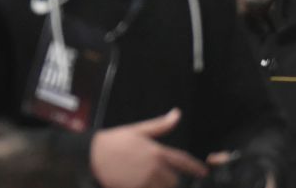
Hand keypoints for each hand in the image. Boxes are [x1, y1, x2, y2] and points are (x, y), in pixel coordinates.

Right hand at [87, 111, 206, 187]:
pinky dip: (149, 187)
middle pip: (174, 180)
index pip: (183, 161)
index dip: (196, 167)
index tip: (203, 171)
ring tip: (147, 178)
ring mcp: (146, 181)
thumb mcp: (138, 130)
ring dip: (159, 185)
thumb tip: (176, 114)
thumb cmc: (114, 141)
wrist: (93, 155)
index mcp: (157, 151)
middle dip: (169, 178)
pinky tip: (139, 182)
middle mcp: (155, 168)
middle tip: (156, 173)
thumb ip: (160, 125)